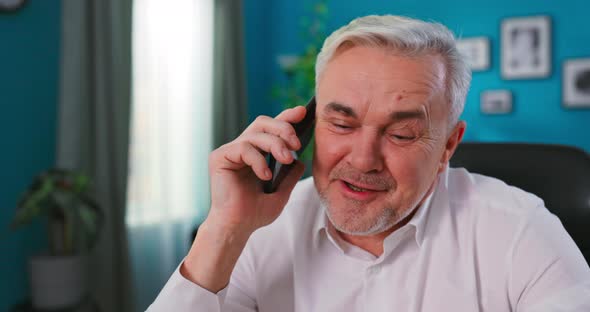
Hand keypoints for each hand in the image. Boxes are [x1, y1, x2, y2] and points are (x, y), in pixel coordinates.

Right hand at [206, 106, 306, 235]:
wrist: (237, 228)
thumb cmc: (254, 213)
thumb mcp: (281, 192)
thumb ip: (290, 176)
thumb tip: (301, 160)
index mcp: (255, 153)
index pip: (270, 128)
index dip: (285, 117)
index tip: (302, 112)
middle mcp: (241, 148)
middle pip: (263, 123)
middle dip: (283, 128)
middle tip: (296, 144)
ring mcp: (229, 151)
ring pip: (256, 133)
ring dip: (276, 144)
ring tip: (286, 160)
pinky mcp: (219, 157)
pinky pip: (243, 147)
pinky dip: (258, 159)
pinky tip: (264, 175)